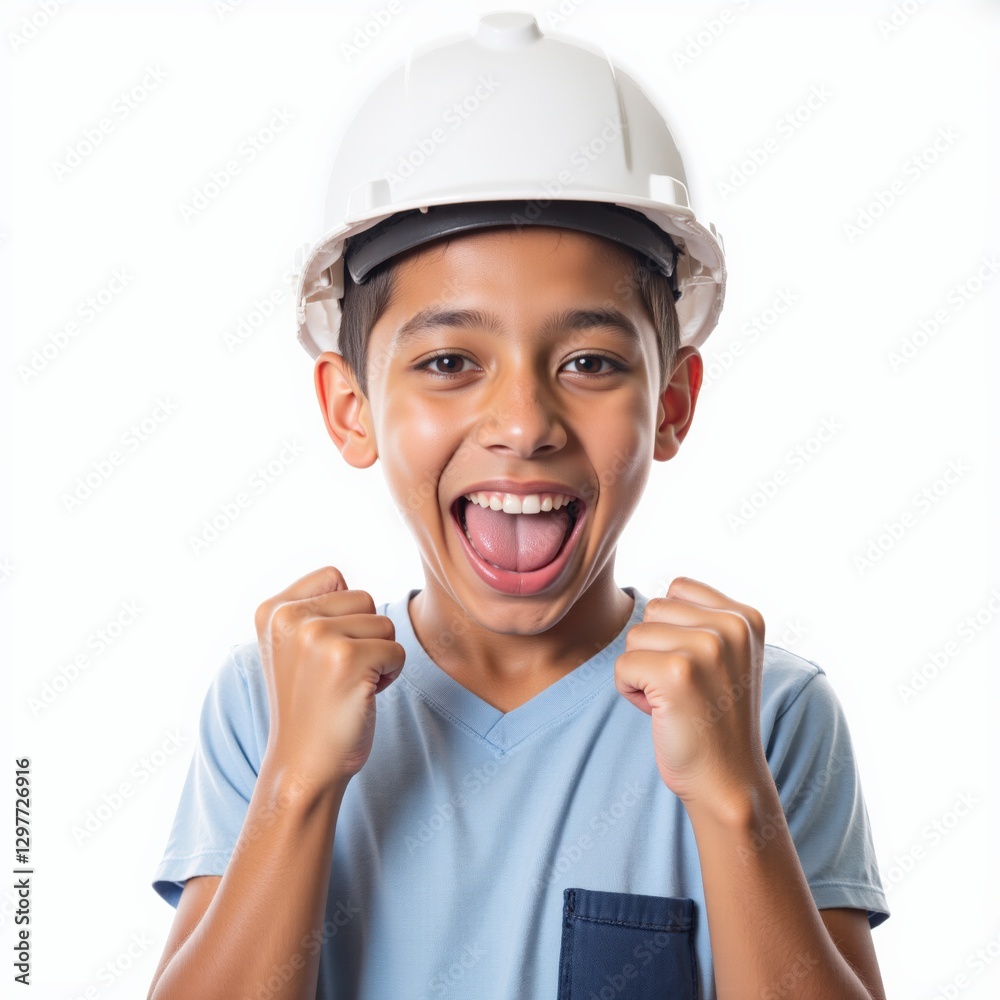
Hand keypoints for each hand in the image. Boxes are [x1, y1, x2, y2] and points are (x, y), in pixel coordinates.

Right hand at [254, 565, 405, 790]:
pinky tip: (361, 696)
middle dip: (365, 635)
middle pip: (364, 598)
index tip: (323, 652)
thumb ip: (310, 609)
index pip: (335, 576)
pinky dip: (390, 675)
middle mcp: (289, 618)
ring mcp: (316, 636)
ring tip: (348, 684)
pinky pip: (397, 650)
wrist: (303, 765)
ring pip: (384, 622)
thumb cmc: (310, 705)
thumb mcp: (291, 646)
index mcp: (272, 610)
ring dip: (378, 655)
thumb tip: (344, 580)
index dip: (345, 614)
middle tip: (338, 673)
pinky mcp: (346, 659)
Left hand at [614, 577, 768, 815]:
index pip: (677, 589)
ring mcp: (706, 648)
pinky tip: (662, 712)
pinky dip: (630, 691)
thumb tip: (659, 593)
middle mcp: (732, 627)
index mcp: (746, 617)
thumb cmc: (714, 717)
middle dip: (655, 649)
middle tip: (686, 689)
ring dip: (642, 670)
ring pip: (635, 636)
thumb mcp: (727, 656)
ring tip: (675, 700)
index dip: (672, 629)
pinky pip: (622, 666)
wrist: (728, 781)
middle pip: (653, 610)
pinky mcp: (677, 674)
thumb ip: (703, 619)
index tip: (698, 668)